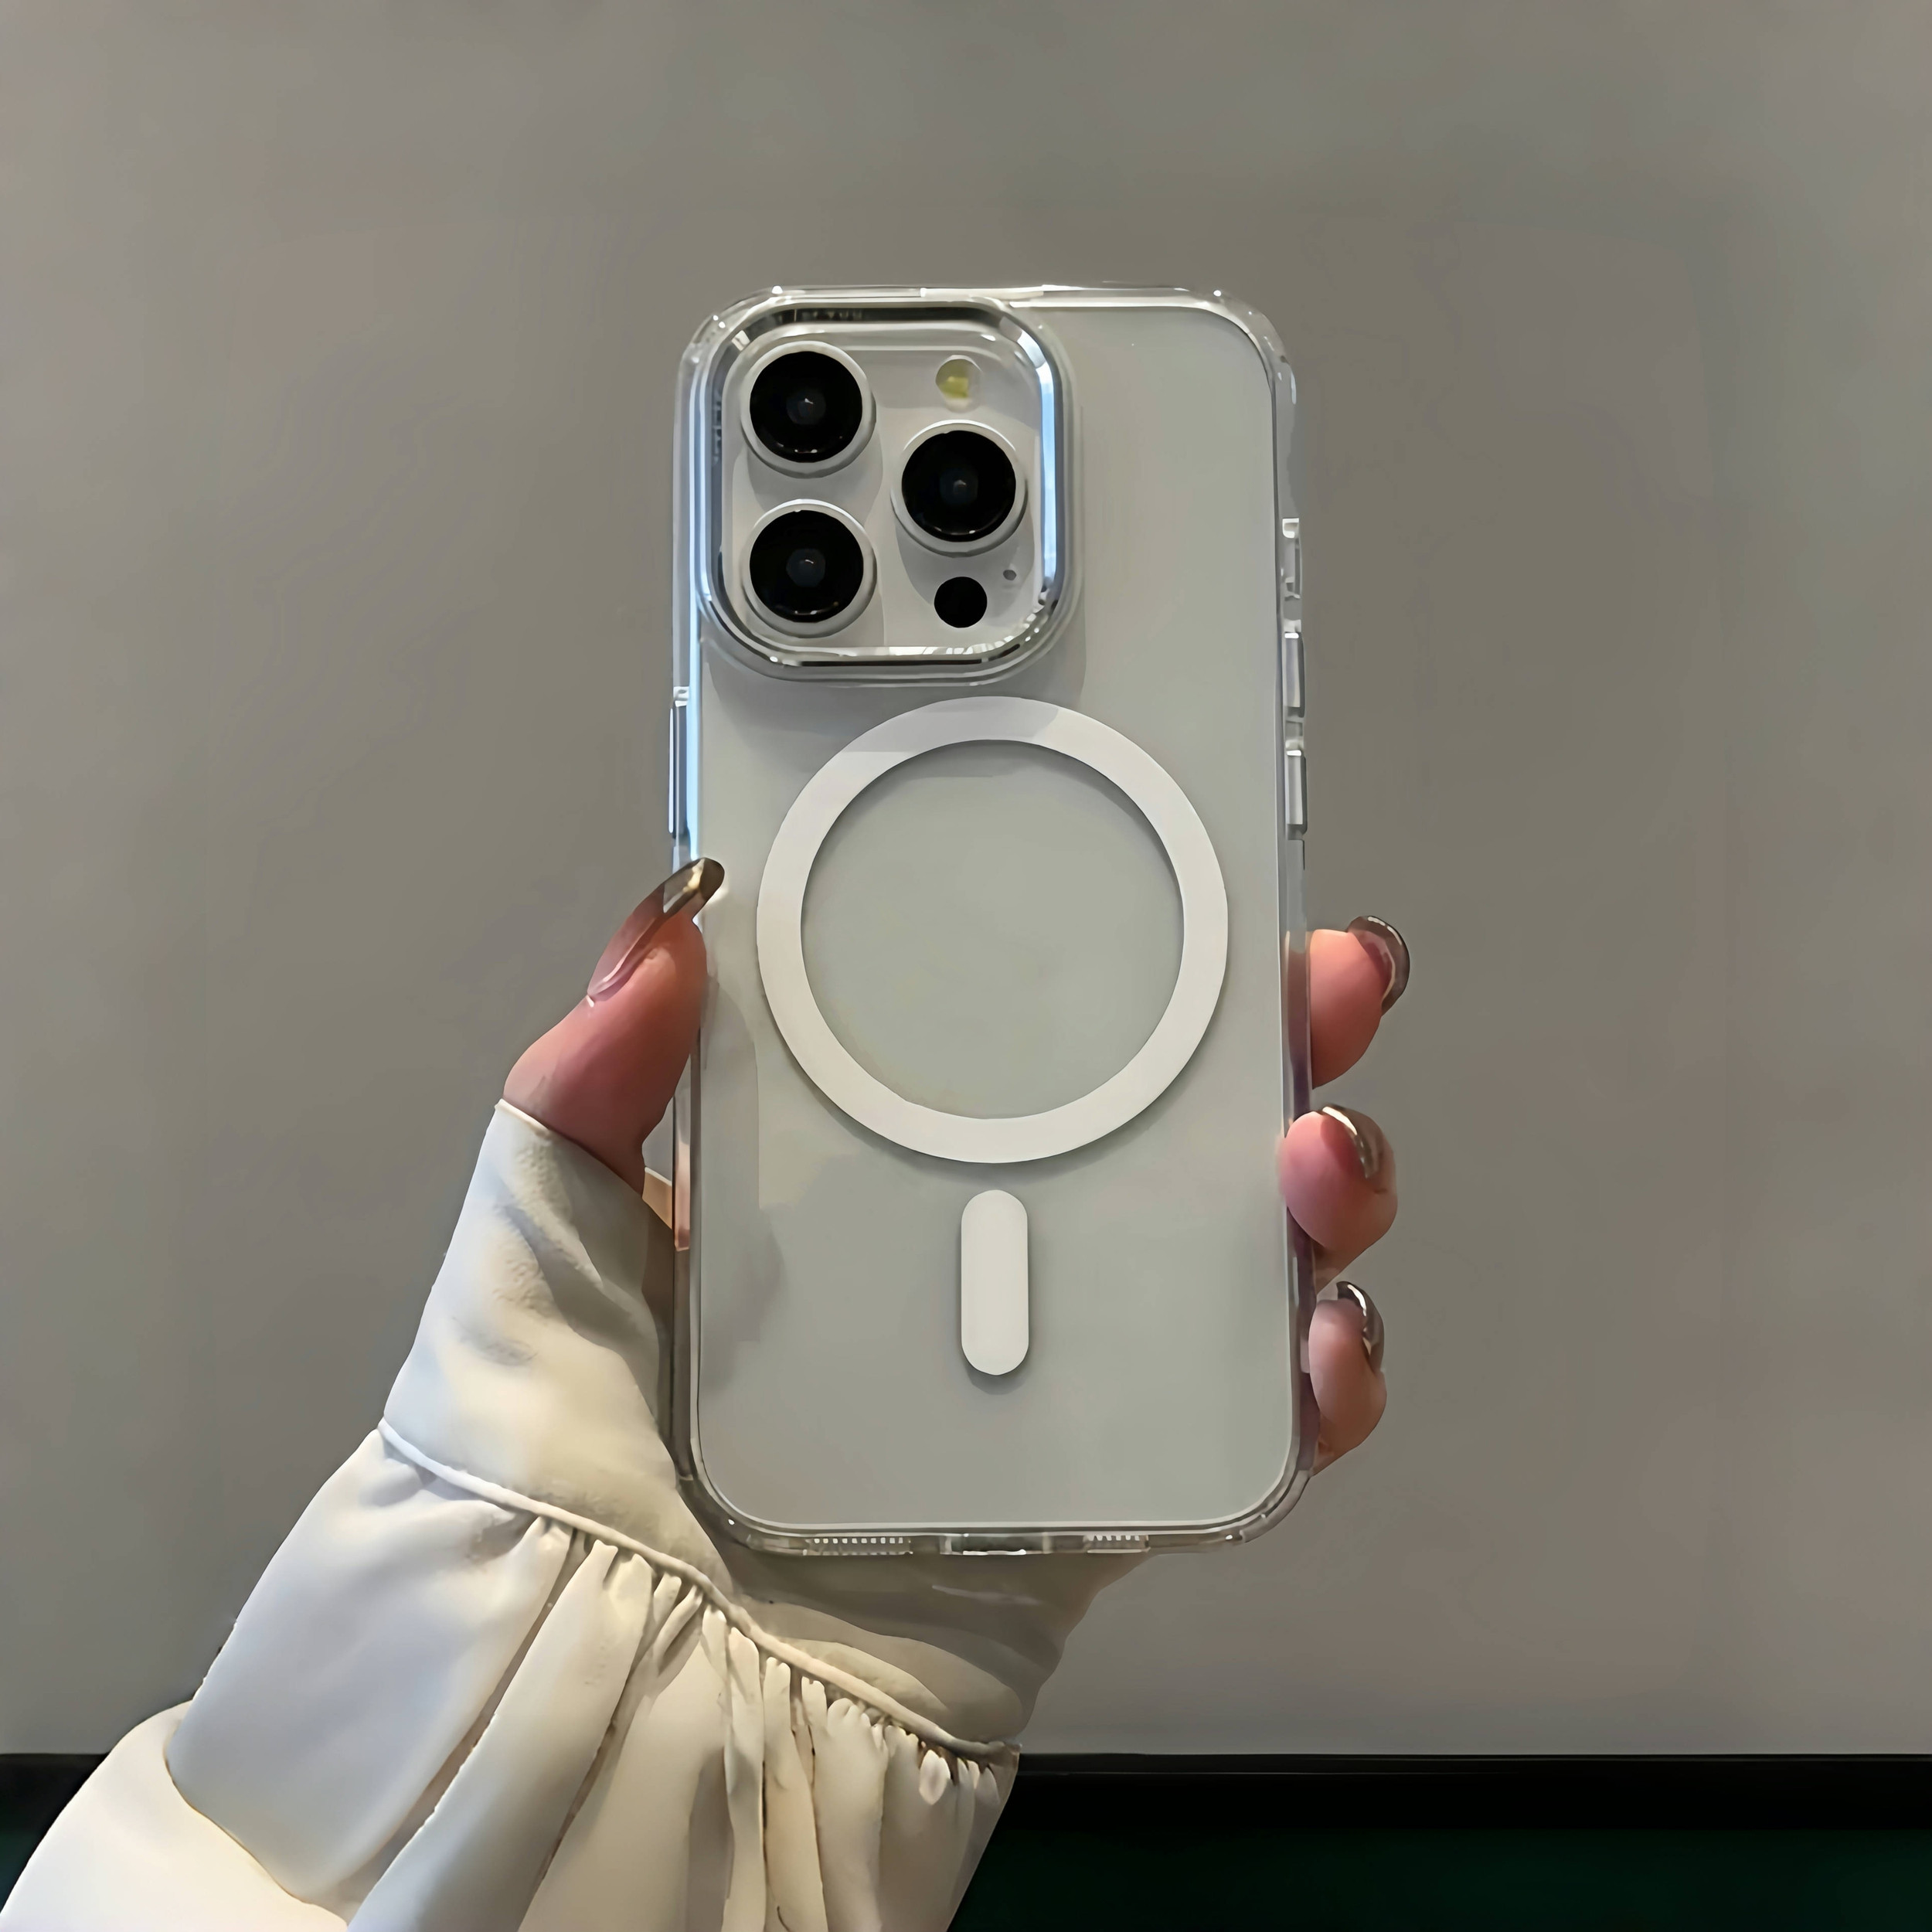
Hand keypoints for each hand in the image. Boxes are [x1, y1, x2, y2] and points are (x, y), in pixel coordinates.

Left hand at [507, 863, 1406, 1477]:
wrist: (618, 1727)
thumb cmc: (555, 1485)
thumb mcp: (537, 1260)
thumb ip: (580, 1099)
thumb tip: (659, 925)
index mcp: (858, 1175)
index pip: (1011, 1030)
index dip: (1115, 945)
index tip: (1191, 869)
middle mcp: (972, 1255)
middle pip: (1163, 1122)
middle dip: (1275, 1038)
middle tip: (1331, 980)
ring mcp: (1050, 1371)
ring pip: (1232, 1255)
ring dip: (1322, 1193)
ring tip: (1326, 1160)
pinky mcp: (1102, 1495)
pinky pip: (1243, 1427)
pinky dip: (1320, 1384)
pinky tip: (1325, 1348)